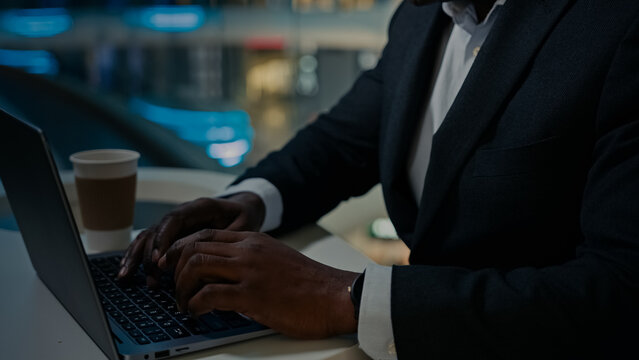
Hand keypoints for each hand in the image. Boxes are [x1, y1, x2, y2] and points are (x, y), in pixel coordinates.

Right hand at [118, 192, 264, 285]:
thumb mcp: (244, 224)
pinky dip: (136, 257)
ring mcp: (174, 224)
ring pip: (148, 237)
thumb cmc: (244, 217)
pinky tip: (126, 273)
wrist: (243, 208)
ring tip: (125, 277)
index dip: (163, 239)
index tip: (159, 261)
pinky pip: (149, 244)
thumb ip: (229, 237)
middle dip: (148, 254)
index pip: (174, 219)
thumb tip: (211, 258)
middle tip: (150, 279)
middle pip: (156, 230)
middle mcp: (182, 213)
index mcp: (200, 207)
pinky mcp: (170, 235)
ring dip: (136, 257)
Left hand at [158, 229, 358, 338]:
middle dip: (174, 269)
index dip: (181, 249)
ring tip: (183, 303)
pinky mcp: (252, 295)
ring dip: (181, 287)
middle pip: (194, 247)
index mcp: (253, 240)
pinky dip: (195, 305)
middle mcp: (247, 250)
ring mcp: (249, 271)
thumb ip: (250, 260)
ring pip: (195, 266)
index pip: (205, 234)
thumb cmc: (309, 284)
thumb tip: (224, 276)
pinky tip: (197, 313)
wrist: (335, 296)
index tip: (172, 266)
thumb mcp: (276, 259)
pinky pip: (208, 295)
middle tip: (173, 288)